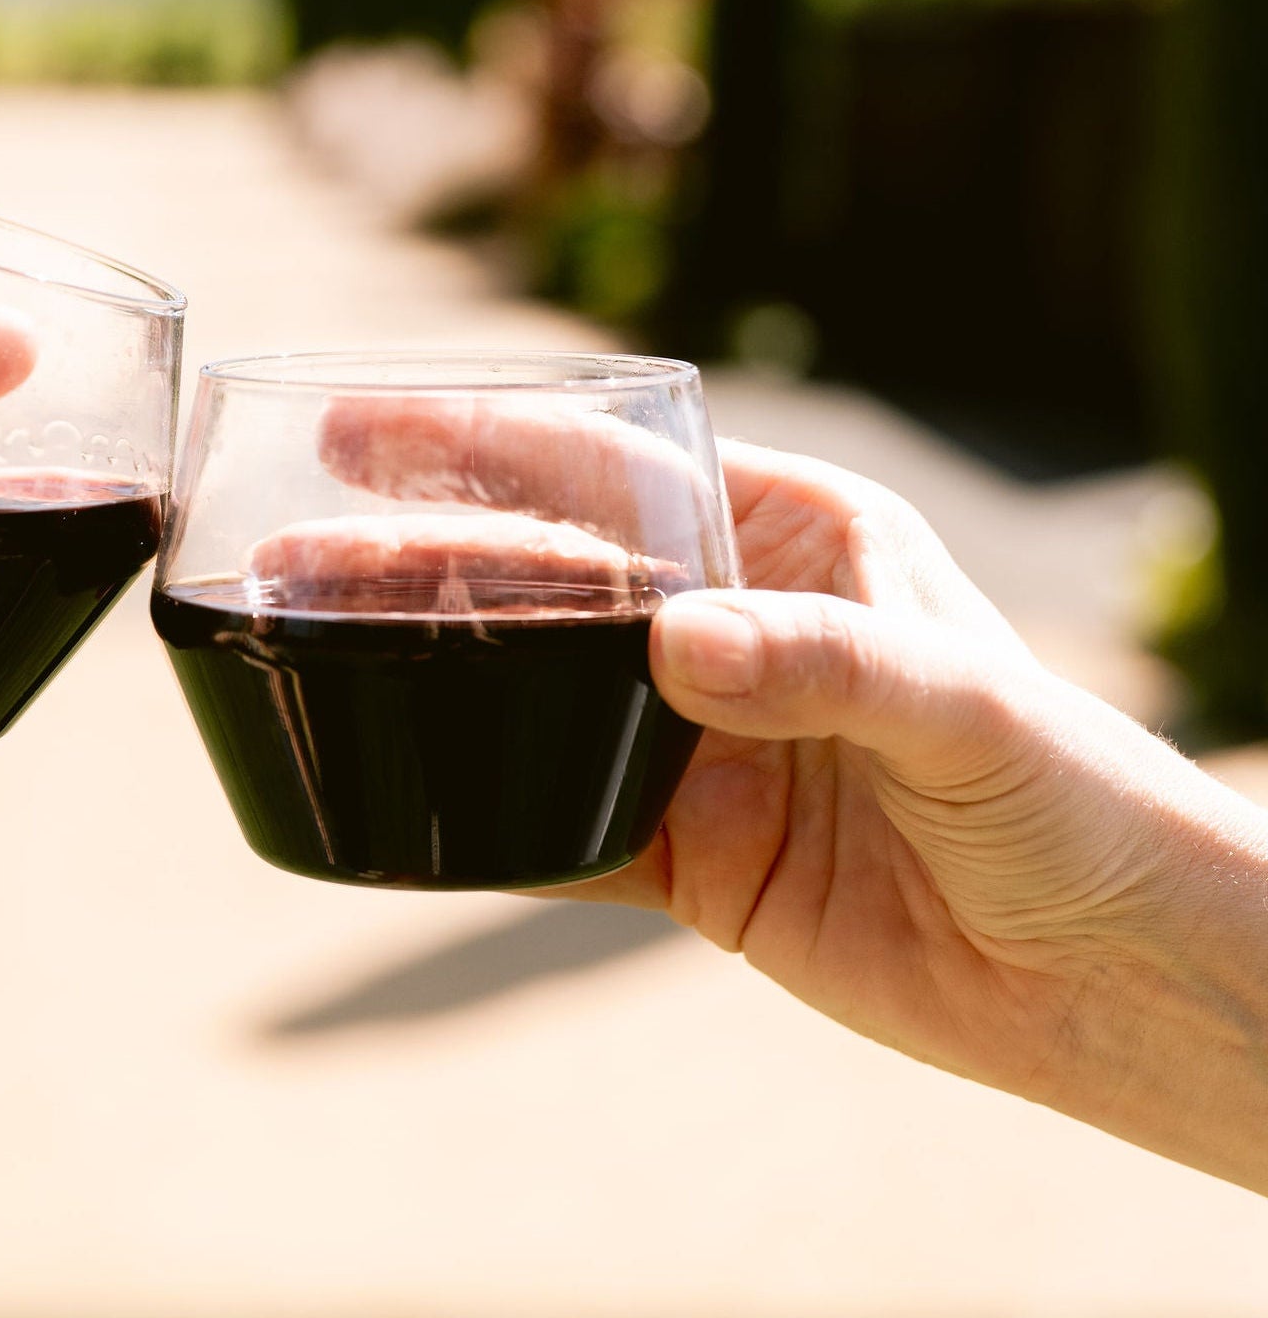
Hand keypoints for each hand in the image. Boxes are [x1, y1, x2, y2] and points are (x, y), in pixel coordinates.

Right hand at [314, 401, 1267, 1192]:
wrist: (1114, 978)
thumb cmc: (1072, 795)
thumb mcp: (958, 703)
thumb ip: (818, 663)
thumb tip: (674, 648)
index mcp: (790, 539)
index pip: (609, 472)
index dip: (481, 445)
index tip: (361, 425)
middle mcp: (727, 624)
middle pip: (541, 577)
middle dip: (414, 560)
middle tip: (289, 553)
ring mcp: (698, 741)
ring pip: (528, 690)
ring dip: (422, 668)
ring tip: (306, 645)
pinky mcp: (691, 852)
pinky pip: (555, 817)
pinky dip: (478, 806)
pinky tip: (391, 784)